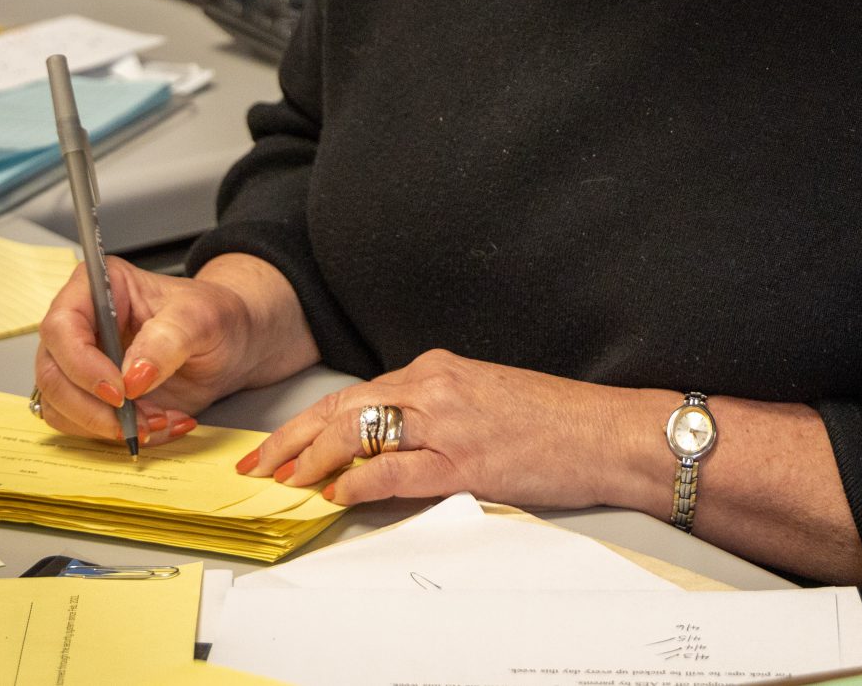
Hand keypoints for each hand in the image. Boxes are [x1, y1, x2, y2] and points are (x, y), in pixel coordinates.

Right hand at [33, 257, 255, 444]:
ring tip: (158, 420)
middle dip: (92, 408)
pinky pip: (83, 427)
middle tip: (138, 420)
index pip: (61, 326)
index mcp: (99, 288)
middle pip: (52, 374)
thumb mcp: (203, 319)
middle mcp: (80, 325)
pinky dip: (119, 435)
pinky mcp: (90, 396)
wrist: (230, 345)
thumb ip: (169, 340)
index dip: (82, 365)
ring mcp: (80, 364)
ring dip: (107, 426)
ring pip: (60, 407)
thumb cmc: (214, 317)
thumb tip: (133, 376)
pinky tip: (157, 424)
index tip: (120, 391)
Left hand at [244, 348, 635, 509]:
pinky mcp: (464, 459)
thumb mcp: (481, 400)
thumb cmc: (551, 422)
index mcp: (437, 369)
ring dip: (312, 459)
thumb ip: (432, 412)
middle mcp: (435, 385)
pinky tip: (335, 492)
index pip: (355, 393)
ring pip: (358, 431)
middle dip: (291, 438)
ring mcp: (448, 421)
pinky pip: (393, 468)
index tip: (279, 443)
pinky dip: (356, 480)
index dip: (308, 420)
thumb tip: (385, 444)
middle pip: (343, 407)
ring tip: (284, 481)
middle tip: (258, 464)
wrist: (603, 432)